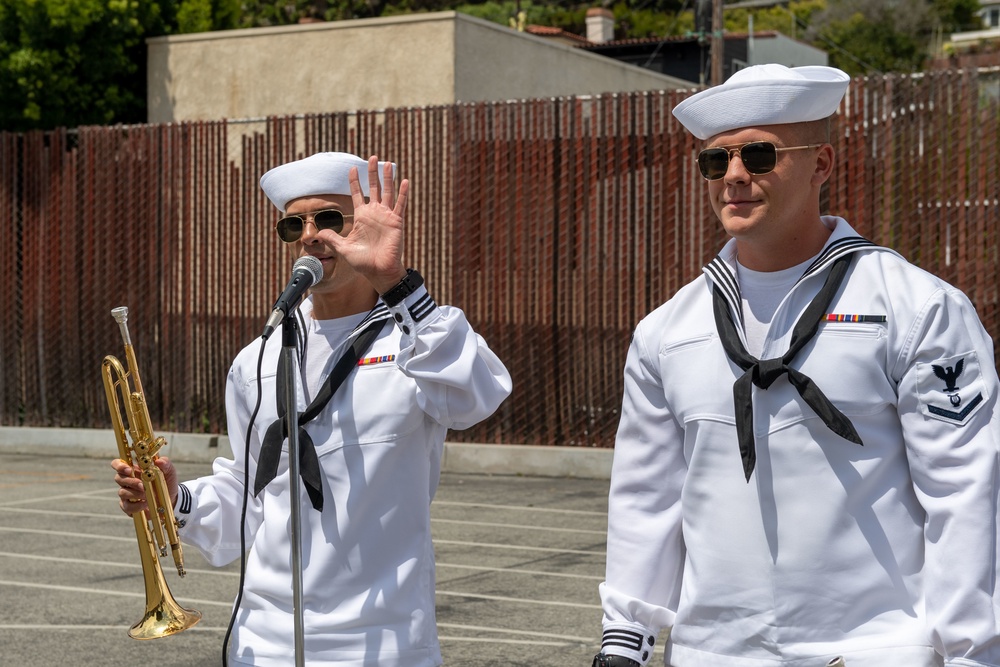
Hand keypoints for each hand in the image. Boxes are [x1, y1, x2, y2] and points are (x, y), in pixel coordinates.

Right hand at [111, 456, 178, 515]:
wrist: (171, 499)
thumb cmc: (166, 482)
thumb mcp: (169, 471)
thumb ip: (165, 464)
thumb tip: (159, 461)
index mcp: (135, 469)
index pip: (118, 464)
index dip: (119, 465)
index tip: (128, 469)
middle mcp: (128, 481)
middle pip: (118, 478)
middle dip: (130, 481)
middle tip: (142, 485)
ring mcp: (127, 494)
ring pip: (122, 492)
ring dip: (135, 494)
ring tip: (147, 495)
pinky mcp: (128, 506)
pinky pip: (126, 506)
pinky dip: (136, 505)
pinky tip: (145, 504)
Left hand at [317, 155, 409, 293]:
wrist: (379, 271)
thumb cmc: (363, 262)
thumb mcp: (343, 248)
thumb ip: (332, 238)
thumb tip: (318, 232)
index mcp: (362, 217)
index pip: (358, 194)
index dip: (355, 182)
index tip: (352, 169)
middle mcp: (375, 214)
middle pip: (374, 188)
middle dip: (372, 173)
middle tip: (372, 157)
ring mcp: (387, 216)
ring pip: (388, 192)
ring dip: (388, 178)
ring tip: (388, 163)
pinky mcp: (397, 222)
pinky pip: (400, 205)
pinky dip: (403, 193)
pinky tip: (405, 181)